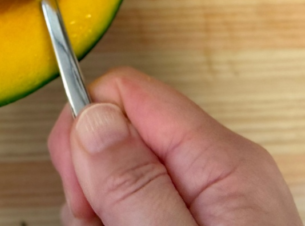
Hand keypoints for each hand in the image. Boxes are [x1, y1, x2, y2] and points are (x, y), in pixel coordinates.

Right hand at [48, 67, 302, 224]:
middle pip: (117, 135)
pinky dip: (113, 225)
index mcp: (225, 161)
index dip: (87, 131)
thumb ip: (135, 182)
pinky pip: (131, 207)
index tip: (79, 186)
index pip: (130, 91)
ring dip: (97, 213)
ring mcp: (205, 204)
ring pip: (116, 178)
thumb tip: (93, 114)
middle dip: (90, 182)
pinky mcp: (191, 225)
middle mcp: (217, 173)